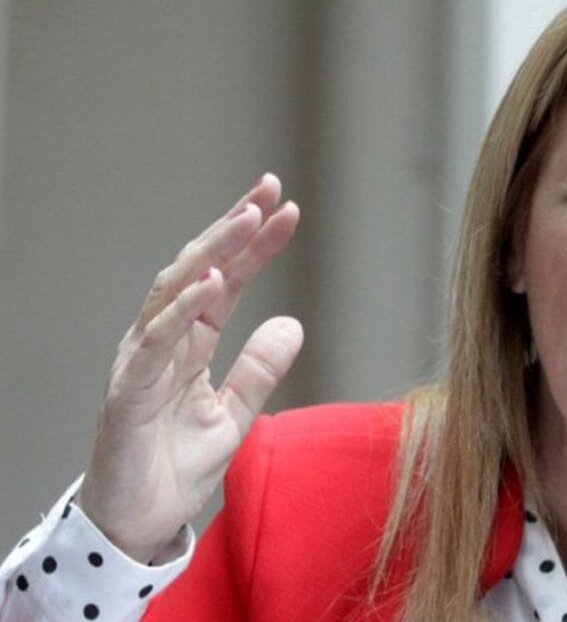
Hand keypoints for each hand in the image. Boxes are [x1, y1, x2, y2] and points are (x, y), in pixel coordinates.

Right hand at [77, 174, 302, 562]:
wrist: (138, 522)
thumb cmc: (175, 467)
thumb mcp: (233, 415)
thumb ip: (259, 370)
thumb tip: (293, 323)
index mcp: (192, 343)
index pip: (228, 282)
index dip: (256, 245)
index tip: (286, 210)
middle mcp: (165, 341)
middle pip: (200, 270)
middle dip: (234, 227)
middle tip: (268, 189)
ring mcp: (143, 361)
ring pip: (175, 292)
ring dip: (212, 252)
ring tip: (246, 218)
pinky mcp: (128, 391)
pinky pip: (156, 342)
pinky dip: (183, 309)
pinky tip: (213, 281)